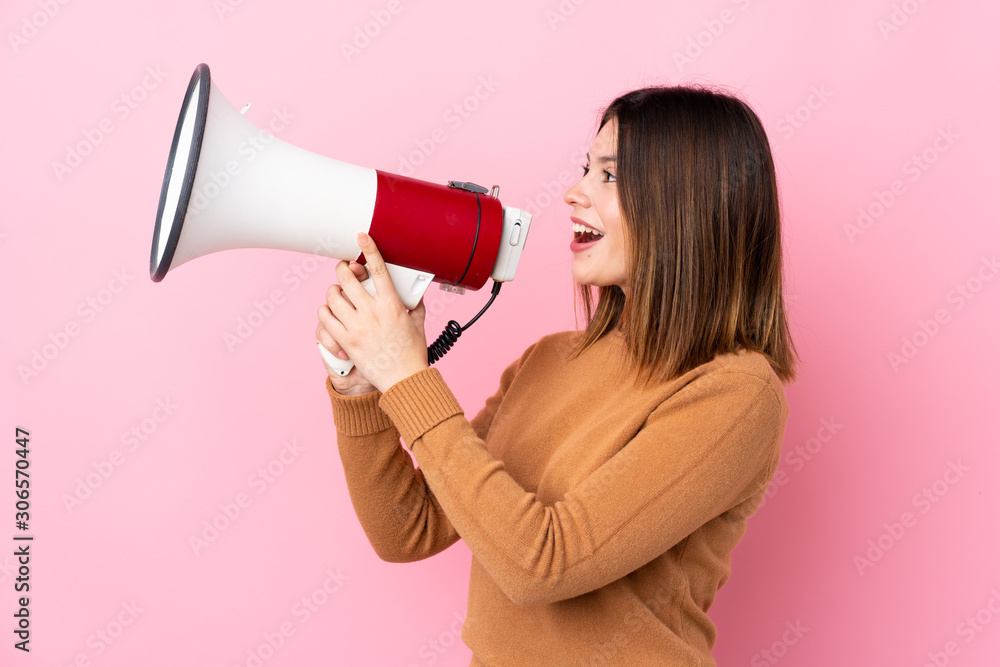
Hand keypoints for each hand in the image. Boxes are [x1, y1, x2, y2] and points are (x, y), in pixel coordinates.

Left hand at [317, 232, 429, 393]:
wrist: (403, 379)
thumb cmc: (412, 353)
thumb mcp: (418, 323)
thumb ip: (414, 304)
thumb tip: (413, 291)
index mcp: (392, 305)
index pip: (378, 270)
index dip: (369, 250)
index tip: (361, 236)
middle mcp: (373, 313)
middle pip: (347, 279)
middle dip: (343, 269)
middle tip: (344, 270)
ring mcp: (357, 327)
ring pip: (332, 297)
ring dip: (333, 291)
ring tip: (338, 294)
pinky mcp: (345, 341)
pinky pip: (325, 318)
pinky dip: (326, 312)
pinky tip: (332, 313)